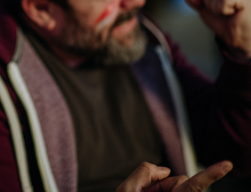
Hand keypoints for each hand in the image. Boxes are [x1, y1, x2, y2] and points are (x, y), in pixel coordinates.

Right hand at [116, 161, 231, 191]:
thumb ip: (144, 172)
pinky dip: (165, 189)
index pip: (193, 186)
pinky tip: (162, 188)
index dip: (211, 174)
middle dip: (163, 184)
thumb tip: (164, 169)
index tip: (226, 165)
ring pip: (177, 187)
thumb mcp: (128, 190)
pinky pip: (173, 189)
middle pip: (180, 182)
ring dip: (162, 191)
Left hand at [185, 0, 250, 56]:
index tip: (219, 6)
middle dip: (210, 4)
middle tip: (225, 11)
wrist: (239, 38)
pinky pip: (221, 0)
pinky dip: (222, 10)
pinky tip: (234, 13)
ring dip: (216, 9)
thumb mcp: (204, 7)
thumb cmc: (225, 21)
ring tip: (230, 13)